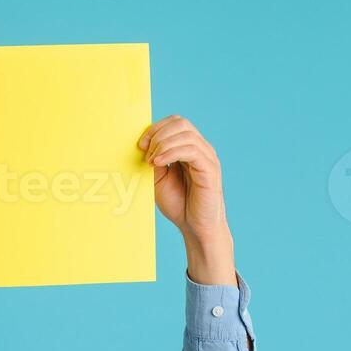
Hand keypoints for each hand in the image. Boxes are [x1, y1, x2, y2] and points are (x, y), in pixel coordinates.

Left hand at [136, 116, 235, 285]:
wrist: (196, 228)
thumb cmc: (179, 204)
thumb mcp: (158, 179)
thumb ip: (154, 160)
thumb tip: (143, 145)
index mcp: (189, 148)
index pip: (175, 123)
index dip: (155, 128)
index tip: (140, 145)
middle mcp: (201, 149)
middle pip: (181, 123)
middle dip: (158, 134)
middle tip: (145, 153)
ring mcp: (207, 157)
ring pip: (186, 134)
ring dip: (163, 144)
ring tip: (152, 162)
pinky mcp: (210, 169)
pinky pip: (192, 150)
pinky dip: (172, 152)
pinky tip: (159, 163)